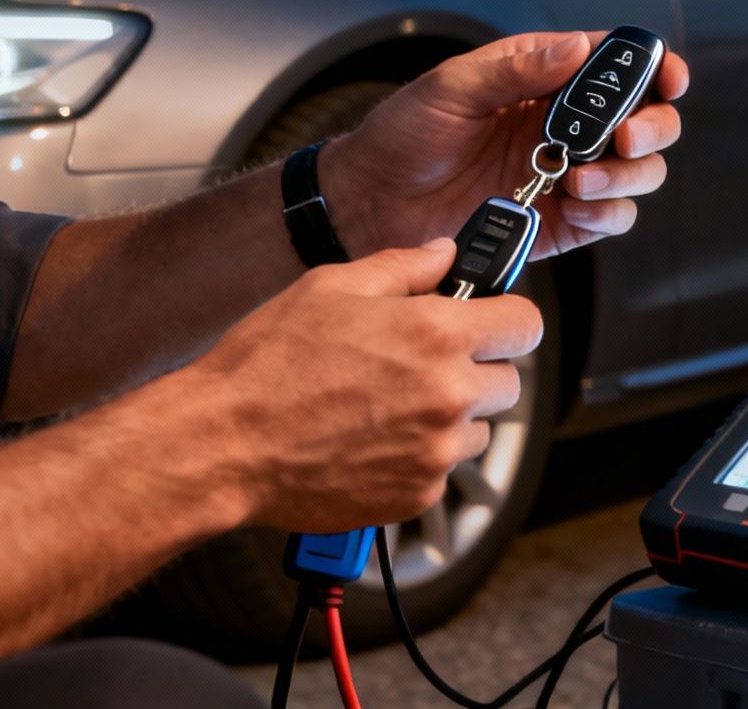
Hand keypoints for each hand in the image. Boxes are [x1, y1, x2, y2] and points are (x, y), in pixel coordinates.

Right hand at [186, 240, 542, 531]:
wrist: (222, 445)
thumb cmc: (267, 364)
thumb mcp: (330, 288)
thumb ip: (404, 266)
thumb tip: (445, 253)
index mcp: (436, 334)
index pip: (525, 322)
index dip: (508, 317)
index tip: (493, 320)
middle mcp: (448, 394)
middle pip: (508, 381)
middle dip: (475, 368)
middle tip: (422, 365)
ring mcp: (436, 451)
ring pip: (478, 429)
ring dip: (451, 417)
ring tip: (388, 406)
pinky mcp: (417, 494)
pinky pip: (442, 469)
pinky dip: (419, 457)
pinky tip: (371, 439)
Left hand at [322, 31, 688, 259]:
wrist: (370, 205)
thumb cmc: (401, 136)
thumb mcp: (451, 87)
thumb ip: (516, 68)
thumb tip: (576, 48)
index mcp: (546, 81)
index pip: (619, 67)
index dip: (656, 69)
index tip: (668, 79)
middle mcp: (566, 128)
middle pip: (646, 122)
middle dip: (652, 127)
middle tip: (623, 137)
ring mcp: (567, 176)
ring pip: (638, 173)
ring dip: (627, 175)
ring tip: (580, 180)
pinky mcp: (560, 224)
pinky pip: (611, 219)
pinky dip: (608, 214)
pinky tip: (577, 207)